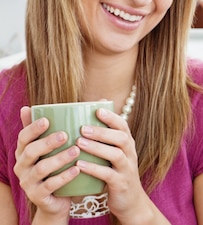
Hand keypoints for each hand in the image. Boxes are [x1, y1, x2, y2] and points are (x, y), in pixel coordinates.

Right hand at [13, 106, 77, 221]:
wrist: (57, 199)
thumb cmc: (57, 167)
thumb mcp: (52, 149)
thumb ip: (52, 128)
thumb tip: (42, 104)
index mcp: (24, 151)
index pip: (23, 137)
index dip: (33, 128)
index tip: (48, 119)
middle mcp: (22, 166)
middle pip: (30, 152)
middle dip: (47, 142)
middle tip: (65, 134)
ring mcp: (28, 182)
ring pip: (40, 169)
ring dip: (59, 158)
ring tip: (76, 150)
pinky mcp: (38, 196)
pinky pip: (50, 186)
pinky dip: (64, 177)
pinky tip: (77, 169)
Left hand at [74, 108, 148, 220]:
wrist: (130, 202)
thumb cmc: (116, 174)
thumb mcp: (114, 155)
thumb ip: (105, 140)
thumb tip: (88, 117)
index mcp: (128, 144)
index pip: (123, 126)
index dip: (112, 117)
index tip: (97, 109)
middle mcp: (130, 154)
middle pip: (121, 138)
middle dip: (102, 131)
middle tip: (83, 127)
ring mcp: (127, 169)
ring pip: (116, 154)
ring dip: (97, 147)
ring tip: (79, 142)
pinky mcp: (121, 184)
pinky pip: (108, 174)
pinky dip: (94, 168)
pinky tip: (80, 164)